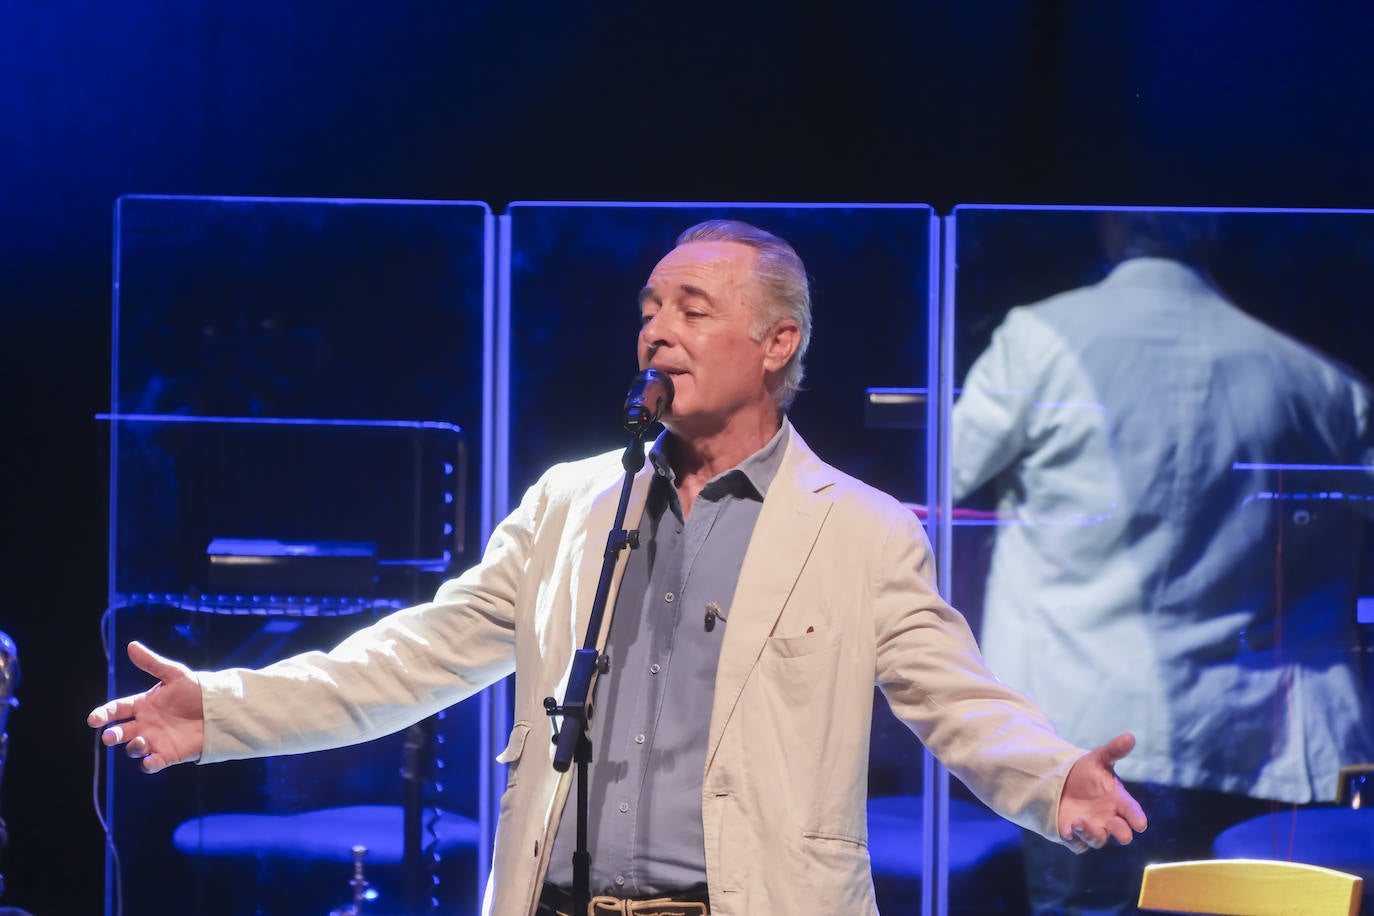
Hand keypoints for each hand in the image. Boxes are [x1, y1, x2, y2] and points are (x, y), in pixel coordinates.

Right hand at [87, 641, 204, 772]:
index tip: (94, 719)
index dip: (103, 714)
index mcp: (142, 705)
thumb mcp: (175, 674)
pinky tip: (150, 761)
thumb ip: (152, 663)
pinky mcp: (168, 754)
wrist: (220, 708)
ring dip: (132, 747)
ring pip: (133, 748)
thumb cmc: (196, 690)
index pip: (116, 710)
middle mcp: (144, 724)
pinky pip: (151, 764)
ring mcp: (155, 740)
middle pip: (119, 732)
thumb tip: (131, 646)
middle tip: (110, 736)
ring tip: (140, 741)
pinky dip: (148, 764)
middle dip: (112, 735)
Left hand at [1057, 732, 1147, 852]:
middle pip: (1121, 831)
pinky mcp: (1076, 836)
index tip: (1140, 823)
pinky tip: (1067, 830)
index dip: (1137, 817)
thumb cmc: (1087, 772)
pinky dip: (1075, 840)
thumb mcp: (1098, 759)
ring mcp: (1093, 827)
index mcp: (1119, 800)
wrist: (1063, 781)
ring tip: (1077, 821)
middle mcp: (1109, 817)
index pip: (1132, 811)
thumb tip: (1130, 736)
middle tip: (1122, 833)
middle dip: (1122, 833)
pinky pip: (1078, 844)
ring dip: (1091, 833)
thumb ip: (1114, 750)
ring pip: (1098, 839)